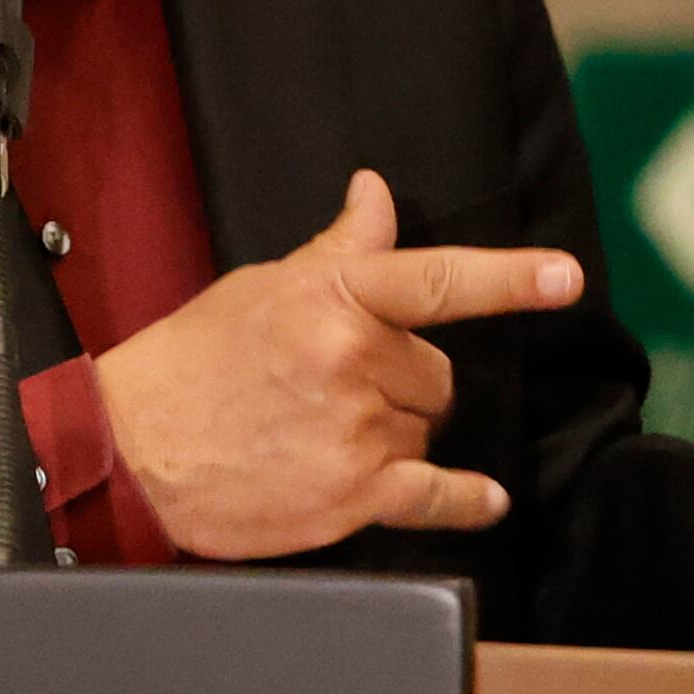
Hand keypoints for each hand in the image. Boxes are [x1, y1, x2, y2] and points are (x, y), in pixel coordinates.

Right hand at [92, 170, 583, 558]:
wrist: (128, 450)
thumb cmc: (190, 364)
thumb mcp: (262, 287)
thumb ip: (338, 251)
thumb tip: (377, 194)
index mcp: (333, 297)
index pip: (438, 279)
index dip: (510, 278)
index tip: (565, 277)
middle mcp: (352, 358)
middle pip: (436, 373)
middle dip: (404, 382)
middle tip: (339, 390)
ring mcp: (356, 429)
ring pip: (428, 428)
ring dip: (397, 434)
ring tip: (326, 435)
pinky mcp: (352, 494)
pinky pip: (436, 494)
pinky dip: (465, 500)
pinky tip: (482, 499)